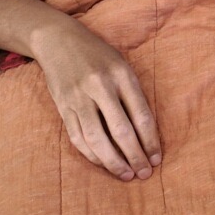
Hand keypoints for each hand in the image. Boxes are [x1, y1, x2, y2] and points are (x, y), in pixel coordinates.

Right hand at [33, 17, 160, 179]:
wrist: (58, 40)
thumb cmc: (97, 55)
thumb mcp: (121, 65)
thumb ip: (133, 94)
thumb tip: (146, 134)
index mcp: (121, 74)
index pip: (141, 115)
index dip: (151, 141)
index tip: (157, 159)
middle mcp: (100, 86)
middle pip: (121, 130)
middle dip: (135, 156)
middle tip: (144, 174)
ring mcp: (79, 97)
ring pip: (97, 139)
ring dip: (113, 162)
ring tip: (126, 174)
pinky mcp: (63, 106)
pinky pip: (78, 137)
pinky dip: (92, 155)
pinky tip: (104, 163)